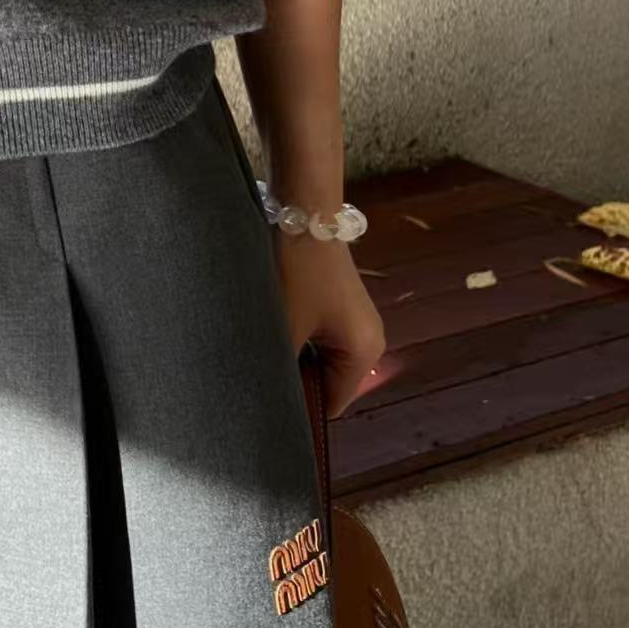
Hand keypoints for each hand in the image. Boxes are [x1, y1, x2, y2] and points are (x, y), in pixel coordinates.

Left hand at [271, 232, 385, 418]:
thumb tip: (267, 399)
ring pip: (321, 361)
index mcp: (365, 354)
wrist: (305, 217)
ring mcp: (356, 324)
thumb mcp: (284, 329)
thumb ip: (279, 370)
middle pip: (329, 383)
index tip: (266, 406)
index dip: (301, 410)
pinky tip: (273, 336)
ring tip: (262, 358)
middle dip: (296, 384)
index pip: (332, 404)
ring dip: (294, 361)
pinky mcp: (341, 308)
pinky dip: (298, 342)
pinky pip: (320, 340)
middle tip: (258, 381)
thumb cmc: (297, 274)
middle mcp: (369, 342)